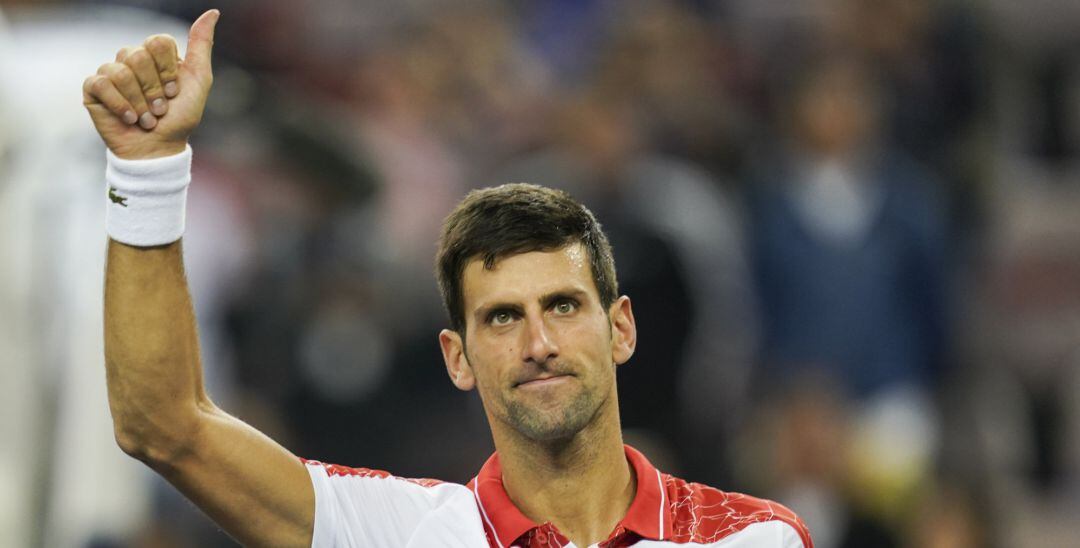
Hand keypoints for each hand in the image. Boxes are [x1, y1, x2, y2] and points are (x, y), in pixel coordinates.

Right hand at [83, 9, 219, 159]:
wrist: (159, 148)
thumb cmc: (180, 118)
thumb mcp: (199, 81)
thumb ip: (202, 45)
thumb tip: (213, 12)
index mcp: (157, 55)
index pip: (158, 41)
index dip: (167, 70)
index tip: (174, 92)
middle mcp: (132, 59)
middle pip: (138, 55)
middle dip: (154, 89)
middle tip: (160, 109)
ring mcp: (111, 72)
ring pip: (121, 71)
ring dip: (139, 102)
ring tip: (147, 118)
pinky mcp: (94, 88)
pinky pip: (102, 84)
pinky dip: (121, 105)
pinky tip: (129, 119)